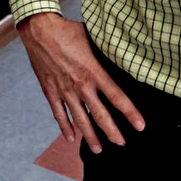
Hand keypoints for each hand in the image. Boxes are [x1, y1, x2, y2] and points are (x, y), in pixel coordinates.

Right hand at [17, 13, 144, 152]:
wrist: (40, 30)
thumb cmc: (69, 30)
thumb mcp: (94, 38)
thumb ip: (107, 52)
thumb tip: (124, 54)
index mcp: (94, 71)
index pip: (117, 96)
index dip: (130, 113)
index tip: (140, 125)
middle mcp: (81, 85)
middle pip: (100, 114)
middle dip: (112, 132)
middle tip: (122, 144)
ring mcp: (64, 90)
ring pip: (80, 119)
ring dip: (90, 136)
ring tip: (98, 150)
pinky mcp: (50, 91)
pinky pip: (59, 114)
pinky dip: (65, 127)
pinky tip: (71, 138)